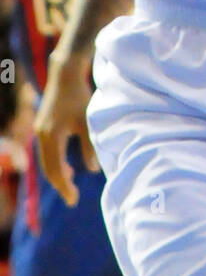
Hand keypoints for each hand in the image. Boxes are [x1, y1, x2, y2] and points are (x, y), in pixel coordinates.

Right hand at [34, 50, 97, 205]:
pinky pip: (47, 152)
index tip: (73, 200)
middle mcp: (42, 136)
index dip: (64, 187)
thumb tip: (93, 170)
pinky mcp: (43, 127)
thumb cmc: (79, 97)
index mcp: (52, 136)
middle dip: (60, 184)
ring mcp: (41, 131)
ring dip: (57, 173)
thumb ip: (90, 146)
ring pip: (46, 161)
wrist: (65, 74)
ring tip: (72, 182)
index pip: (56, 170)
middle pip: (48, 168)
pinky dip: (55, 162)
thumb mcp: (87, 122)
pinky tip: (67, 166)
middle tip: (72, 198)